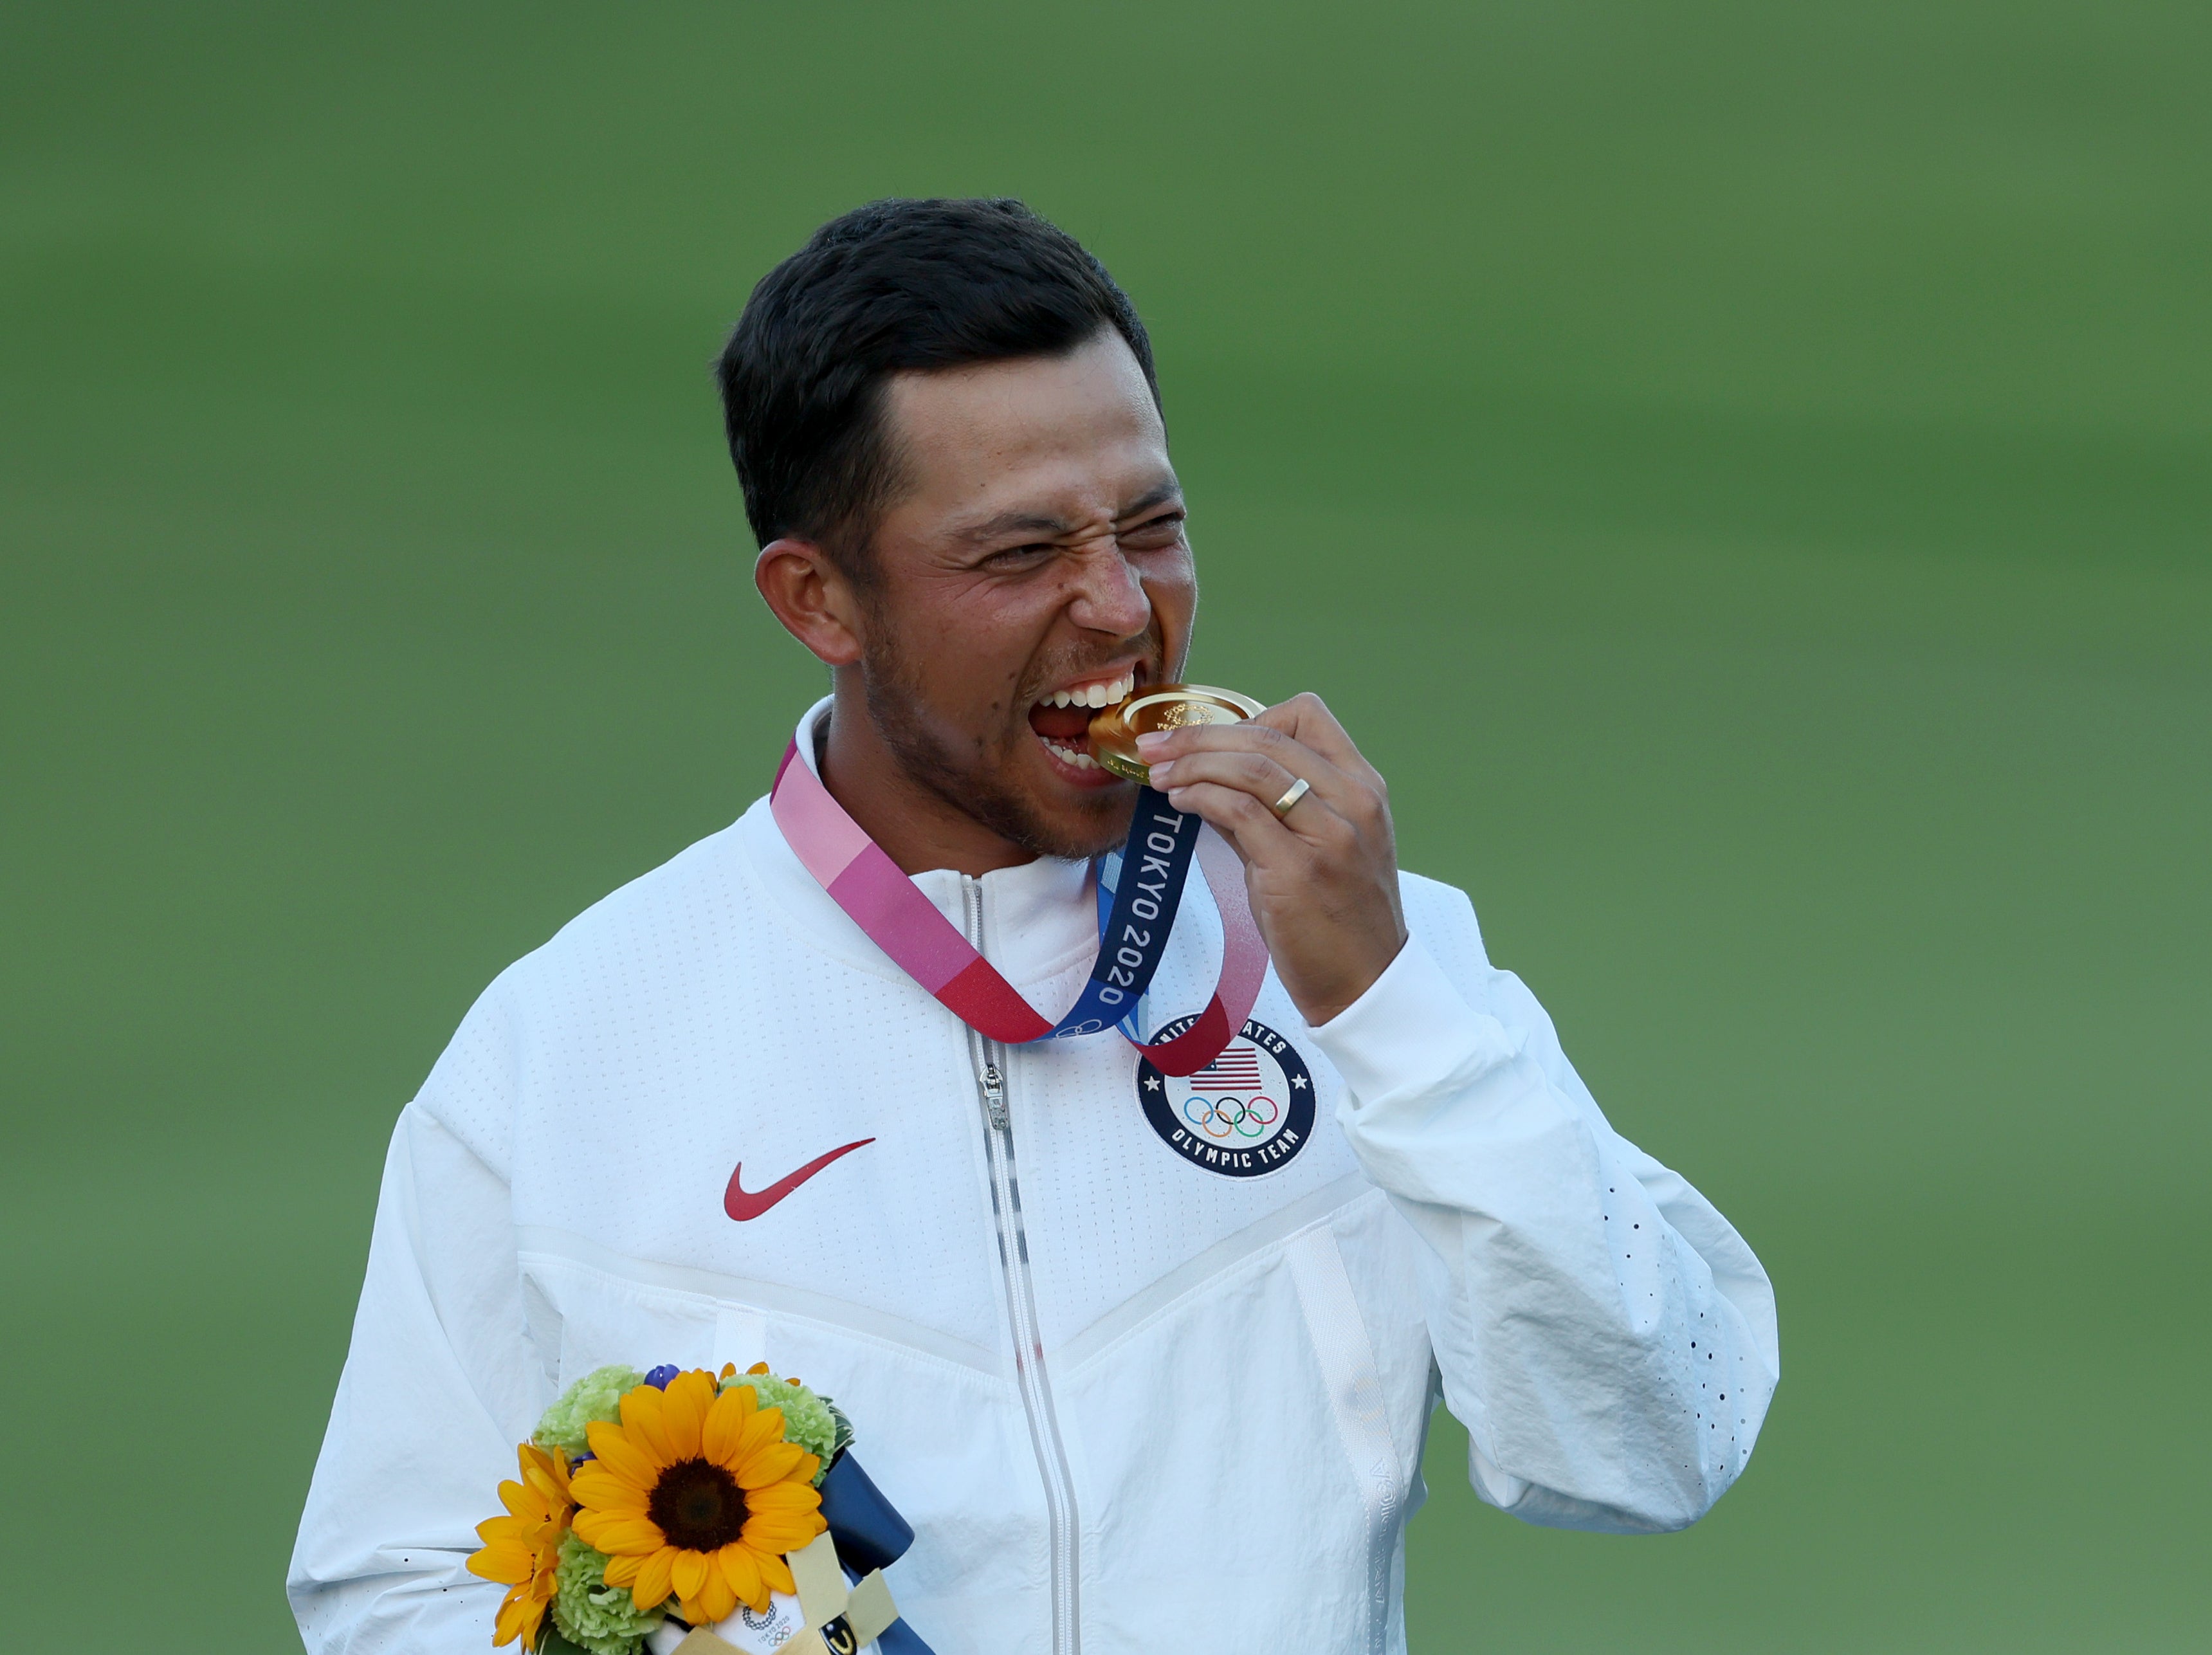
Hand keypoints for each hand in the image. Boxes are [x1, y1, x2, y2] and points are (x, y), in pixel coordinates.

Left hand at [1138, 693, 1406, 1025]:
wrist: (1366, 983)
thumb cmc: (1338, 919)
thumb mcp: (1319, 848)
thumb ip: (1270, 809)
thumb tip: (1207, 780)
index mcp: (1363, 787)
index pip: (1307, 715)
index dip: (1248, 716)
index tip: (1208, 739)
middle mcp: (1353, 802)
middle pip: (1268, 736)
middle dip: (1199, 735)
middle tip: (1154, 745)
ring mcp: (1329, 834)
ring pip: (1251, 767)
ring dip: (1192, 763)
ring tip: (1158, 774)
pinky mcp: (1298, 869)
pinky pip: (1238, 812)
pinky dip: (1200, 797)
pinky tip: (1180, 803)